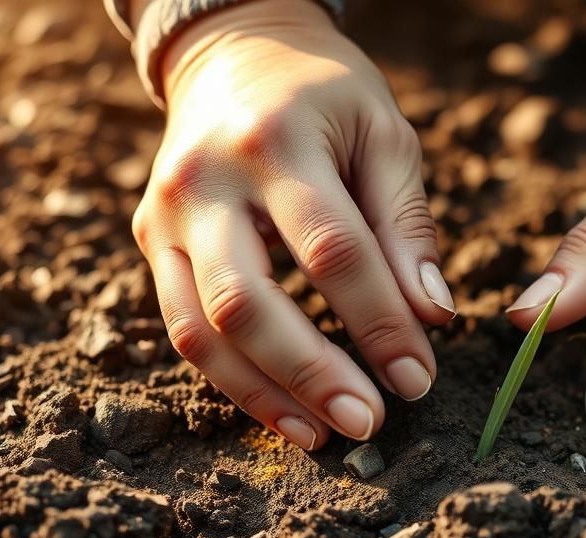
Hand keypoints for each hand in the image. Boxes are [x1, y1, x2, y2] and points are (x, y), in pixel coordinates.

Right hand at [133, 0, 453, 449]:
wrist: (234, 53)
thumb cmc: (325, 97)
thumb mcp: (385, 135)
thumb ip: (407, 226)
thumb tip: (433, 319)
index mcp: (275, 141)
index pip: (332, 250)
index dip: (379, 321)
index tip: (420, 376)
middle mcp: (205, 180)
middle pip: (246, 301)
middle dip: (312, 373)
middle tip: (370, 423)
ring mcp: (166, 214)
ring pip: (199, 330)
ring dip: (265, 395)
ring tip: (327, 437)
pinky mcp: (152, 241)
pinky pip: (182, 328)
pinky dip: (235, 381)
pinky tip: (287, 412)